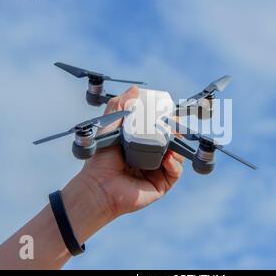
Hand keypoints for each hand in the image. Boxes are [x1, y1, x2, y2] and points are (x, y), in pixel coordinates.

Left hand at [61, 86, 183, 242]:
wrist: (97, 186)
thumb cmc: (101, 159)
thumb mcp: (109, 127)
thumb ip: (119, 107)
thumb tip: (134, 89)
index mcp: (140, 144)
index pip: (158, 130)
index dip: (166, 121)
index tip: (169, 112)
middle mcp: (150, 158)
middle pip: (171, 142)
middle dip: (176, 132)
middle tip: (175, 123)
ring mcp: (157, 172)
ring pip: (177, 156)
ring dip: (178, 146)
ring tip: (173, 138)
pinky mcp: (161, 185)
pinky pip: (174, 173)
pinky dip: (175, 165)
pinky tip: (168, 159)